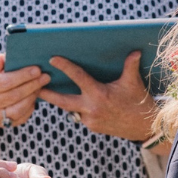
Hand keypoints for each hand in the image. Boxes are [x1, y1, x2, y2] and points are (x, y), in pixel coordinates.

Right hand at [0, 54, 49, 126]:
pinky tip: (34, 97)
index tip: (37, 70)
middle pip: (14, 95)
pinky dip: (30, 107)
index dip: (23, 76)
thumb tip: (2, 61)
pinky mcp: (3, 124)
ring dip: (33, 97)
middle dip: (32, 85)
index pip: (6, 82)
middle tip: (45, 77)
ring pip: (18, 109)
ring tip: (41, 86)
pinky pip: (21, 118)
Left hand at [38, 52, 157, 141]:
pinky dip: (77, 107)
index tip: (52, 59)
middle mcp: (91, 109)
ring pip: (70, 109)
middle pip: (62, 101)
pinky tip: (76, 100)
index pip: (78, 77)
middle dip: (47, 94)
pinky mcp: (92, 127)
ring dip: (62, 101)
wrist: (143, 126)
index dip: (64, 67)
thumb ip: (130, 66)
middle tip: (33, 87)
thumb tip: (134, 50)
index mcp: (99, 94)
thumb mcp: (133, 82)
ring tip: (49, 90)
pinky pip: (79, 115)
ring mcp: (90, 120)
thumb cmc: (138, 101)